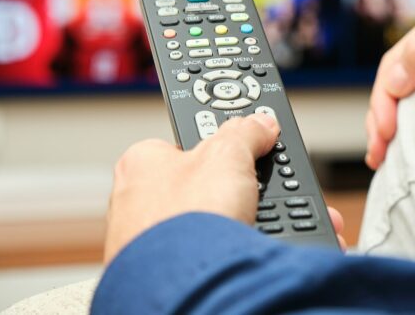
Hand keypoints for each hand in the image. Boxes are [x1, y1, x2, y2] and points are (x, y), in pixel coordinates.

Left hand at [105, 113, 346, 263]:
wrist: (181, 289)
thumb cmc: (185, 220)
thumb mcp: (228, 154)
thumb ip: (246, 132)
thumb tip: (260, 124)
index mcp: (142, 164)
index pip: (188, 139)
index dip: (226, 139)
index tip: (253, 137)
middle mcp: (139, 204)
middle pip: (208, 184)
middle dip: (248, 187)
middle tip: (271, 187)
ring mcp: (152, 244)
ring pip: (216, 223)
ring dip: (251, 222)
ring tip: (275, 225)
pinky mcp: (168, 276)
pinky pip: (215, 256)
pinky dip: (241, 252)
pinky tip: (258, 252)